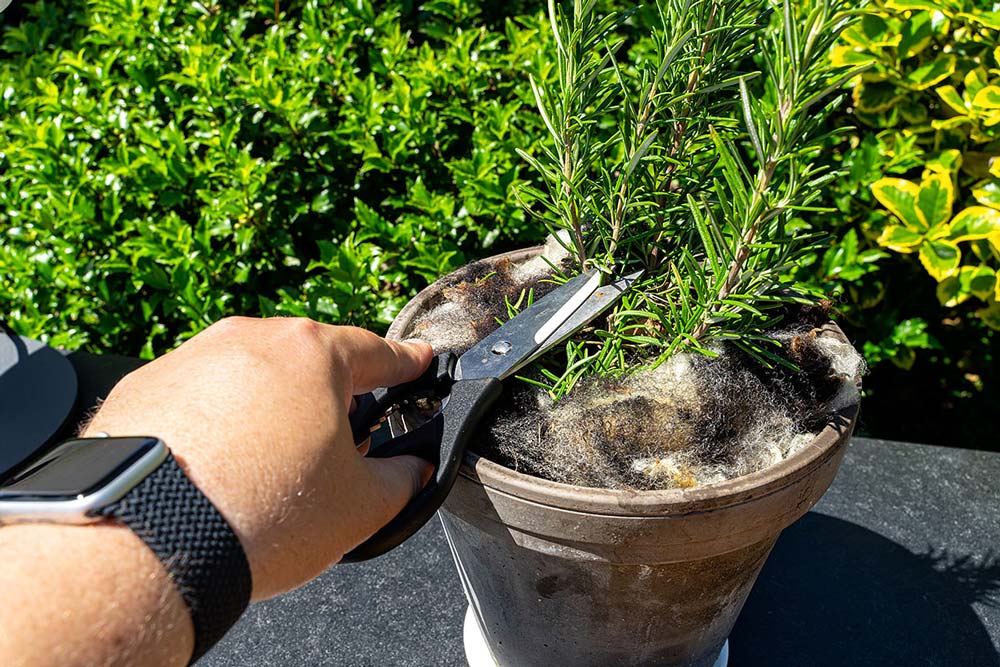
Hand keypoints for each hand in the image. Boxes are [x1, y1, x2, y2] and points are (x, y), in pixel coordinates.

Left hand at [82, 317, 433, 599]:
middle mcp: (249, 341)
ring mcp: (189, 359)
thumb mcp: (362, 506)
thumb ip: (404, 478)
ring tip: (265, 471)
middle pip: (307, 363)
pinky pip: (196, 400)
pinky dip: (213, 427)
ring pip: (248, 379)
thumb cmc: (257, 514)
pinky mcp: (142, 387)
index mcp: (313, 354)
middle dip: (327, 400)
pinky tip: (215, 472)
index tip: (415, 363)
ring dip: (267, 413)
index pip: (377, 352)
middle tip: (334, 448)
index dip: (404, 363)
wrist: (147, 543)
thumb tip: (412, 470)